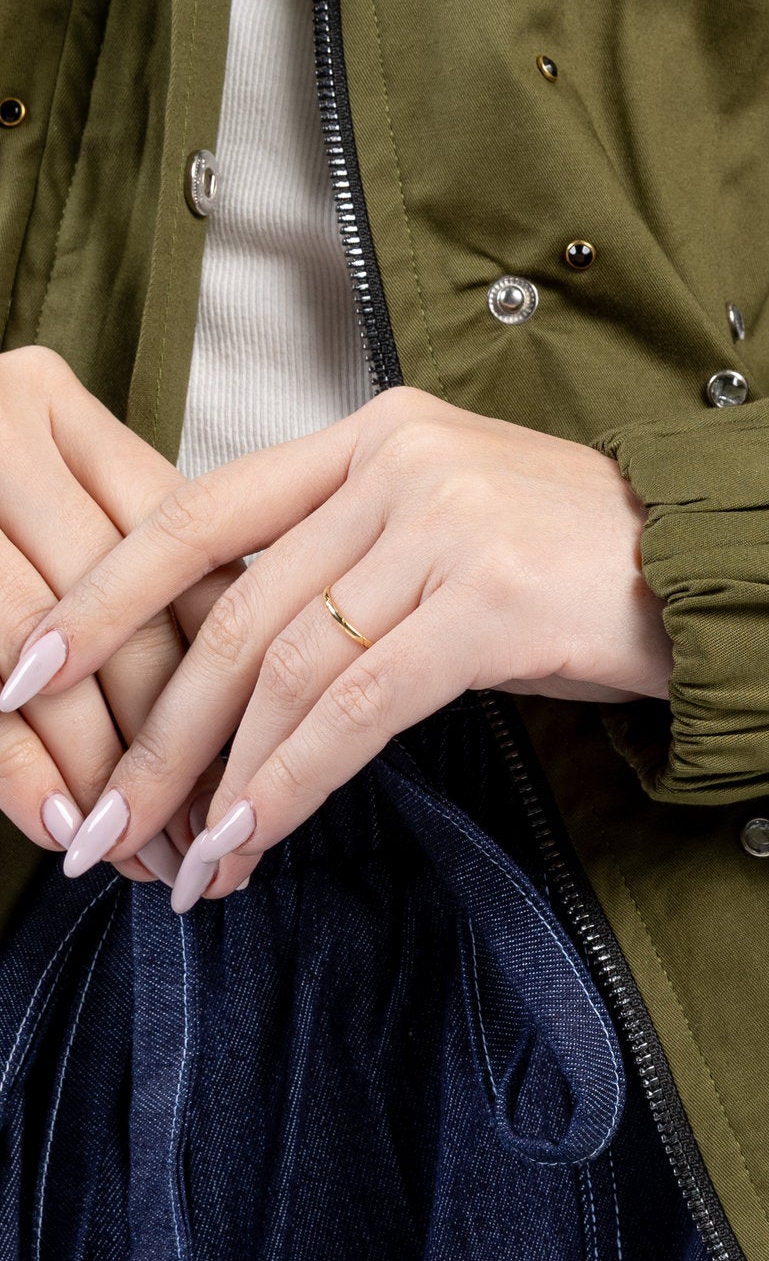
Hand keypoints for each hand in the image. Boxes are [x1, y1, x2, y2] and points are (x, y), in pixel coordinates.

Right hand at [0, 346, 198, 877]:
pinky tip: (50, 815)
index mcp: (58, 411)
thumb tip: (233, 715)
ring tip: (128, 849)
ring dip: (98, 768)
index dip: (227, 673)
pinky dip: (16, 755)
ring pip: (53, 649)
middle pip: (129, 610)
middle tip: (201, 840)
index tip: (253, 772)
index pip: (185, 554)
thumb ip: (124, 583)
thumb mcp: (33, 518)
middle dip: (172, 742)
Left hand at [19, 388, 674, 905]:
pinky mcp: (485, 601)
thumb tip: (238, 664)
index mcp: (372, 437)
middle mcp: (396, 464)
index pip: (197, 511)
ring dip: (215, 780)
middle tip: (100, 822)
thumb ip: (350, 566)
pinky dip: (289, 785)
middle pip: (228, 610)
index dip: (103, 598)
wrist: (725, 569)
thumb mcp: (454, 534)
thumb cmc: (590, 570)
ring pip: (280, 669)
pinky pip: (353, 710)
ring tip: (180, 862)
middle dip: (150, 731)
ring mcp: (441, 525)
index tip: (28, 670)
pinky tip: (252, 836)